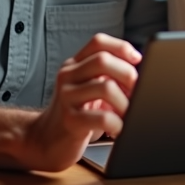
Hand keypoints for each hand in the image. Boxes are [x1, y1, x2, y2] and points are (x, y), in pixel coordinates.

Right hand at [19, 33, 140, 170]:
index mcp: (74, 65)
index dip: (121, 47)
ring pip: (105, 87)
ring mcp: (66, 97)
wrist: (44, 141)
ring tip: (131, 114)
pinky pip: (101, 117)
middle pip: (103, 60)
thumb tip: (139, 74)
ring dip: (126, 102)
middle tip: (138, 91)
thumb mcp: (87, 89)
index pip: (98, 43)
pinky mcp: (69, 120)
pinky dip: (118, 123)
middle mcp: (68, 76)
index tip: (138, 60)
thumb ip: (106, 77)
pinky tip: (119, 129)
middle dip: (128, 74)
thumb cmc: (74, 115)